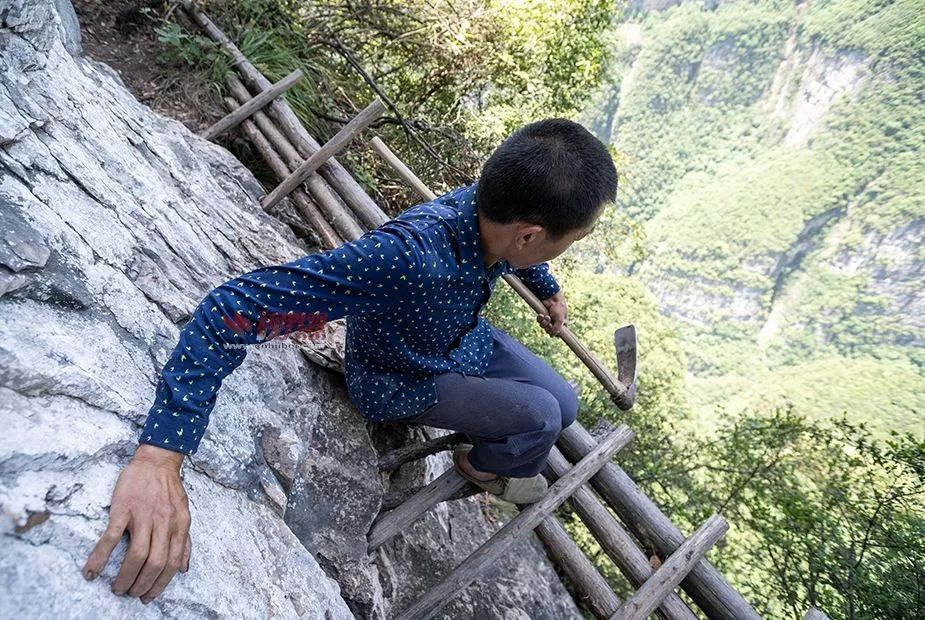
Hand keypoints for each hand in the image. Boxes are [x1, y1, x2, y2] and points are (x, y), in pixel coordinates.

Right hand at [83, 444, 191, 603]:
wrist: (156, 461)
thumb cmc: (169, 489)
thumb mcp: (184, 513)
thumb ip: (185, 541)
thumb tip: (184, 568)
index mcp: (179, 525)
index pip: (172, 563)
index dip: (161, 583)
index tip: (150, 595)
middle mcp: (164, 522)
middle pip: (155, 563)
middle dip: (143, 585)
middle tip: (132, 594)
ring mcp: (143, 515)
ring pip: (137, 555)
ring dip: (125, 577)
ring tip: (118, 588)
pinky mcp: (123, 508)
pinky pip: (111, 538)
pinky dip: (99, 557)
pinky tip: (91, 571)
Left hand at [537, 290, 566, 336]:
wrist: (552, 297)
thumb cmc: (558, 307)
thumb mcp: (560, 320)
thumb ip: (556, 329)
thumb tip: (551, 336)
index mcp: (562, 323)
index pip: (559, 333)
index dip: (556, 334)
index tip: (554, 333)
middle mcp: (555, 321)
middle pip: (549, 330)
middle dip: (548, 327)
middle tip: (550, 323)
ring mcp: (548, 318)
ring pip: (543, 326)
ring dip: (544, 323)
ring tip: (546, 317)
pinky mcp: (542, 314)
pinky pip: (539, 320)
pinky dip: (539, 318)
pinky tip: (541, 315)